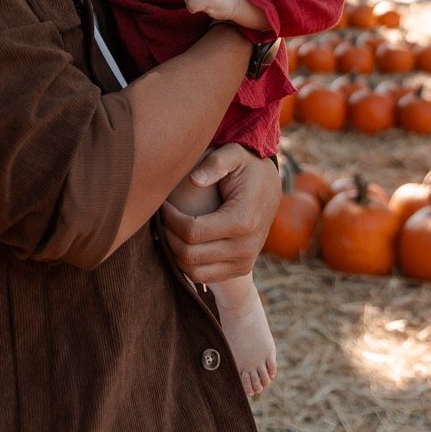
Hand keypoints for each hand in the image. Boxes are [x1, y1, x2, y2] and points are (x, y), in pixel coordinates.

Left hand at [159, 144, 280, 282]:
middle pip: (190, 254)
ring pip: (194, 271)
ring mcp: (244, 262)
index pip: (193, 232)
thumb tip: (194, 180)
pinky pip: (204, 276)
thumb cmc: (246, 167)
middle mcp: (246, 247)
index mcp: (243, 220)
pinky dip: (186, 263)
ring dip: (174, 252)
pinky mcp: (241, 268)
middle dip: (168, 237)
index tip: (162, 205)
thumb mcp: (233, 154)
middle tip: (160, 218)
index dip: (170, 220)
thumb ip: (215, 163)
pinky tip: (180, 241)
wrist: (270, 187)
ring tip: (168, 229)